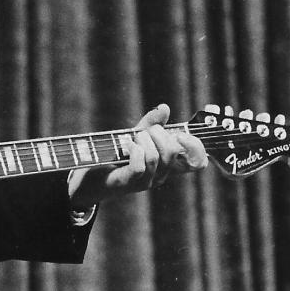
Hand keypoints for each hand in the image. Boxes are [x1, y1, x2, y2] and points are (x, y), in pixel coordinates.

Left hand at [67, 103, 206, 210]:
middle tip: (144, 132)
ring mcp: (146, 182)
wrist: (92, 178)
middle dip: (158, 133)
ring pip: (155, 156)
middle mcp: (161, 176)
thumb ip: (152, 123)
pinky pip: (141, 165)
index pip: (197, 163)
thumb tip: (165, 107)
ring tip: (131, 139)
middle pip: (173, 151)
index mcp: (168, 165)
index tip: (181, 134)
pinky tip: (127, 146)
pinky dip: (133, 149)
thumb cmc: (117, 157)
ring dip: (142, 139)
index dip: (196, 146)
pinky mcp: (130, 182)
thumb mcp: (137, 136)